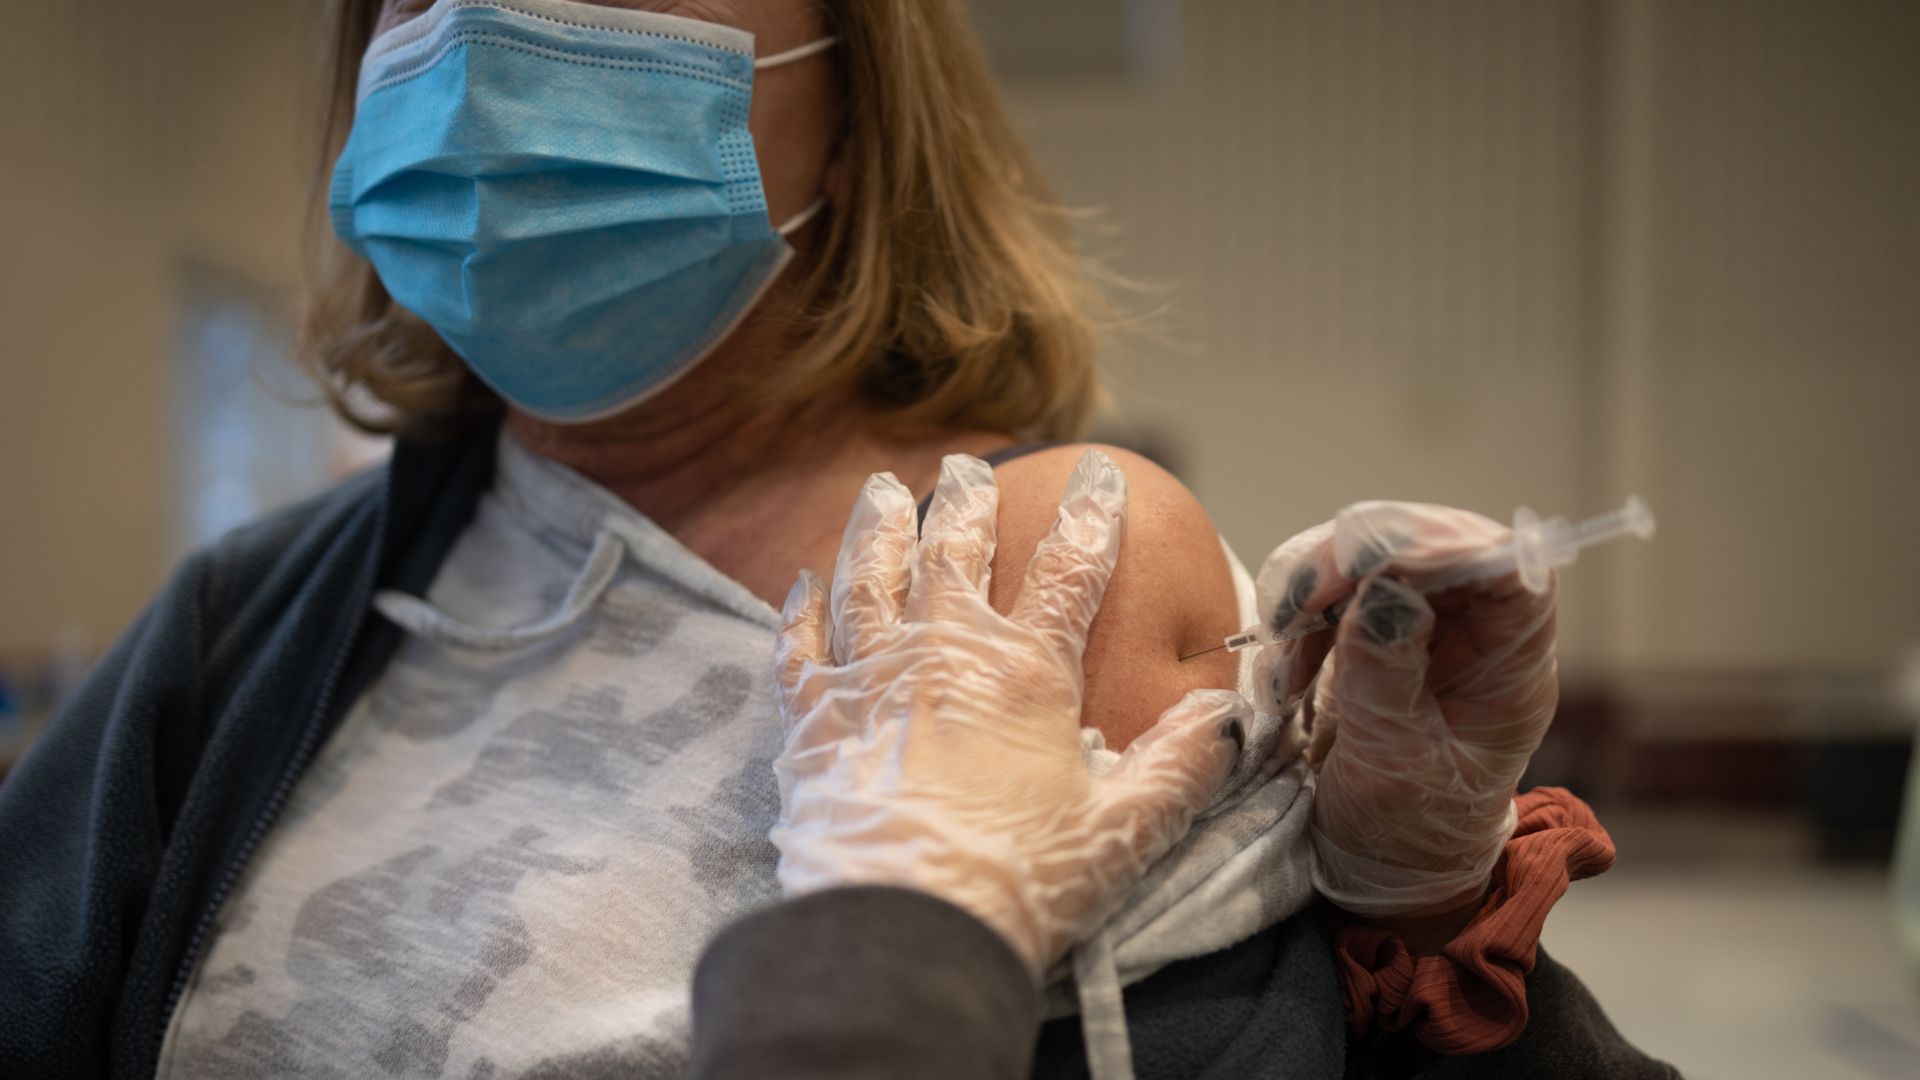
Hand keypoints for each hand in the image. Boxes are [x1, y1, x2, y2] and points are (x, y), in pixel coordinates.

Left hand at [771, 451, 1247, 972]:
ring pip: (870, 576)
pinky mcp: (810, 720)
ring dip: (879, 528)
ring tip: (882, 490)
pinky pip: (798, 645)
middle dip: (966, 501)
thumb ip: (1181, 766)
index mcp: (1026, 674)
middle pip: (955, 552)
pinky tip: (802, 584)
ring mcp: (868, 679)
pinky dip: (800, 609)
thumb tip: (1230, 716)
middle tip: (965, 465)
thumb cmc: (1020, 885)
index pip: (1069, 571)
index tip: (1099, 473)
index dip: (1089, 517)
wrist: (902, 930)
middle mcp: (943, 655)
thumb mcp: (1126, 830)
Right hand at [1248, 501, 1557, 916]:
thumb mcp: (1396, 765)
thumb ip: (1388, 676)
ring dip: (1315, 590)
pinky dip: (1298, 616)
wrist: (1378, 869)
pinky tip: (1283, 673)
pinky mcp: (1375, 631)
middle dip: (1359, 560)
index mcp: (1509, 669)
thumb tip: (1385, 592)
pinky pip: (1336, 589)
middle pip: (1432, 546)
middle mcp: (1475, 634)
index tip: (1374, 559)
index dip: (1449, 546)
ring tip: (1283, 657)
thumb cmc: (1408, 832)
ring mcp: (1424, 627)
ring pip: (1375, 557)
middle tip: (1302, 600)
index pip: (1511, 570)